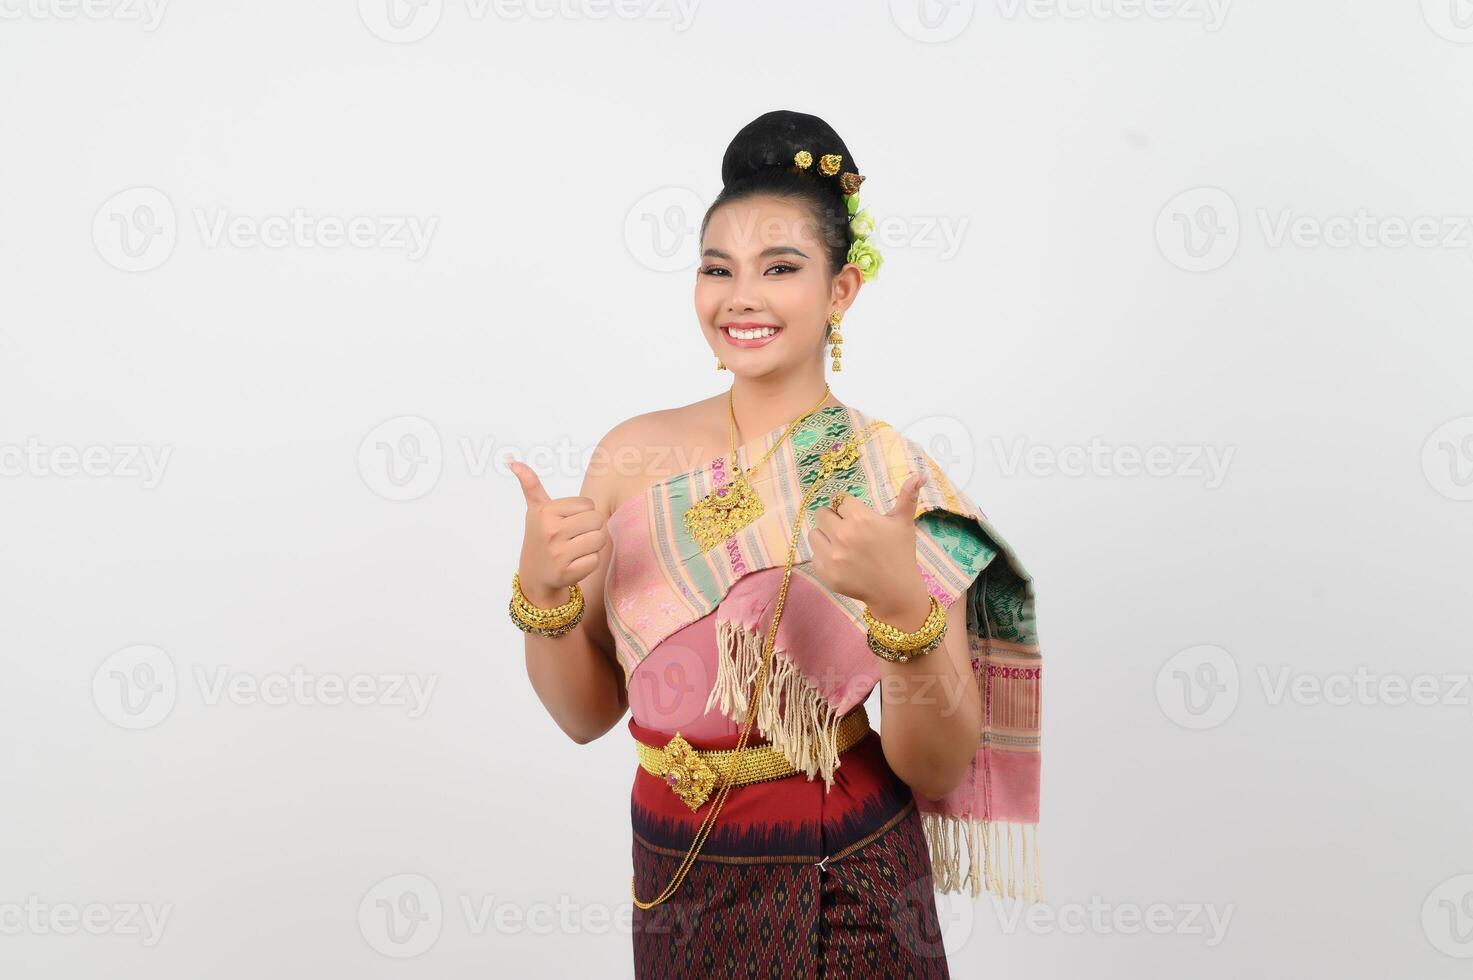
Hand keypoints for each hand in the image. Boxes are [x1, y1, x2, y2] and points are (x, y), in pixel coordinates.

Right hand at [508, 458, 607, 606]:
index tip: (568, 522)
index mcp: (546, 512)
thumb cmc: (541, 536)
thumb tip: (512, 461)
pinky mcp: (566, 572)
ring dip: (592, 545)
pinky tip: (574, 563)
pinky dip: (589, 563)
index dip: (583, 513)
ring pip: (599, 540)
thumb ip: (530, 485)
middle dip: (591, 529)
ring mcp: (558, 553)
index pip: (588, 504)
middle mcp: (550, 531)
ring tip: (576, 548)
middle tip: (575, 536)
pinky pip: (595, 560)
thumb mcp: (535, 510)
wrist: (535, 575)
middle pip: (597, 520)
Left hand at [809, 472, 927, 613]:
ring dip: (825, 536)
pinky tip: (841, 561)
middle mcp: (843, 535)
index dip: (848, 508)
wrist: (895, 591)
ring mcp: (832, 556)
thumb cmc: (900, 553)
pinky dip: (824, 556)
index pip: (840, 500)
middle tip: (848, 530)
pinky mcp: (825, 573)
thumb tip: (920, 474)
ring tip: (842, 545)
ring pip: (814, 533)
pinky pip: (814, 555)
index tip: (857, 518)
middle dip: (834, 519)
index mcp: (861, 519)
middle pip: (822, 514)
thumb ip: (907, 496)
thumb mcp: (904, 523)